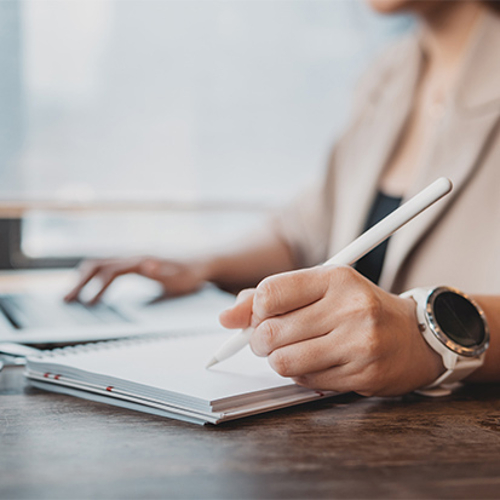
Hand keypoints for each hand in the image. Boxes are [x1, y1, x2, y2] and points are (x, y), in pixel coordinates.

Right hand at [64, 256, 208, 303]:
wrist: (203, 262)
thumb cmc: (191, 273)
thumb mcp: (179, 277)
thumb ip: (163, 273)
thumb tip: (146, 265)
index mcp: (141, 261)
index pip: (110, 272)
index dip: (96, 287)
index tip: (87, 304)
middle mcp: (134, 257)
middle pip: (98, 264)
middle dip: (80, 282)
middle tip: (66, 300)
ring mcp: (134, 259)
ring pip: (101, 263)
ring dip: (84, 278)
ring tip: (73, 296)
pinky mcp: (136, 263)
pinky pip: (109, 267)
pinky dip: (95, 277)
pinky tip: (93, 290)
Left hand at [220, 266, 444, 396]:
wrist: (413, 336)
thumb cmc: (359, 308)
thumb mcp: (320, 289)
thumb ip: (270, 297)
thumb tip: (226, 317)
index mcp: (335, 277)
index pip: (270, 292)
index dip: (254, 310)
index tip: (259, 316)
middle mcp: (349, 307)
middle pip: (270, 332)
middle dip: (259, 340)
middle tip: (269, 339)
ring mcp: (359, 342)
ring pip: (283, 362)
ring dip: (278, 360)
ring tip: (292, 351)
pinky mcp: (363, 373)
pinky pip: (305, 381)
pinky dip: (299, 374)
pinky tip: (315, 362)